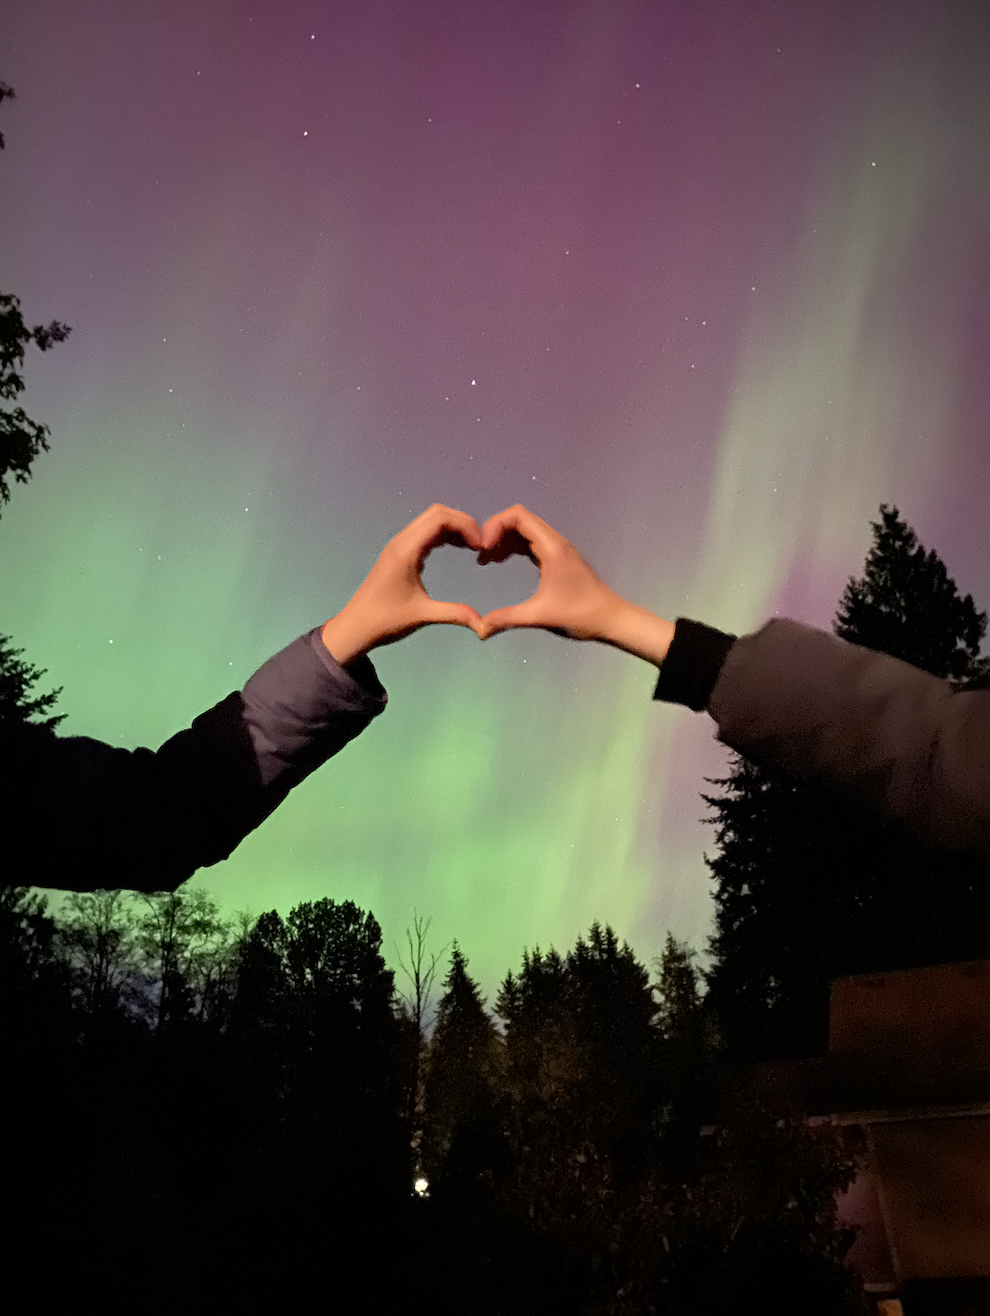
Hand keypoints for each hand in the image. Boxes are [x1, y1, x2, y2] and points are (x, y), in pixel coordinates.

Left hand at [321, 504, 484, 664]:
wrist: (355, 627)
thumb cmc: (385, 621)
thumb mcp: (422, 616)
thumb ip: (454, 614)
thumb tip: (483, 623)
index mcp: (406, 551)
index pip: (440, 519)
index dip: (465, 525)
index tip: (481, 546)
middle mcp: (402, 541)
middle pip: (437, 513)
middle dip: (462, 523)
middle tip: (481, 544)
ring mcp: (399, 546)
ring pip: (430, 520)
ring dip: (453, 527)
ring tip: (473, 546)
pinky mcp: (400, 553)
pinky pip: (425, 533)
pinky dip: (443, 535)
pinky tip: (457, 549)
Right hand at [476, 504, 675, 666]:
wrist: (611, 618)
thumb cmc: (580, 614)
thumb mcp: (540, 615)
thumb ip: (507, 618)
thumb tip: (479, 629)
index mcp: (552, 547)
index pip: (518, 516)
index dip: (495, 525)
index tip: (482, 548)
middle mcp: (555, 541)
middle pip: (520, 518)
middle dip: (496, 530)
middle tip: (480, 553)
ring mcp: (557, 548)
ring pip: (525, 529)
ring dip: (503, 538)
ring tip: (486, 559)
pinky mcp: (558, 557)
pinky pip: (531, 541)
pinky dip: (513, 546)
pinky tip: (500, 562)